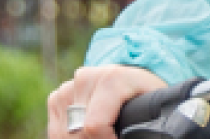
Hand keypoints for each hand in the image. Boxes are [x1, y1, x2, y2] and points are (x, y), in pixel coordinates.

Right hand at [48, 64, 167, 138]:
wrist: (130, 77)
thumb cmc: (145, 94)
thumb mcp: (153, 105)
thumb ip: (148, 122)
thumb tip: (134, 134)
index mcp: (111, 79)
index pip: (94, 126)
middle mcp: (85, 79)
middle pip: (78, 133)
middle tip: (113, 137)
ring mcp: (68, 87)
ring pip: (63, 134)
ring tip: (103, 135)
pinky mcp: (57, 97)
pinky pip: (56, 130)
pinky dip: (69, 138)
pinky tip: (87, 135)